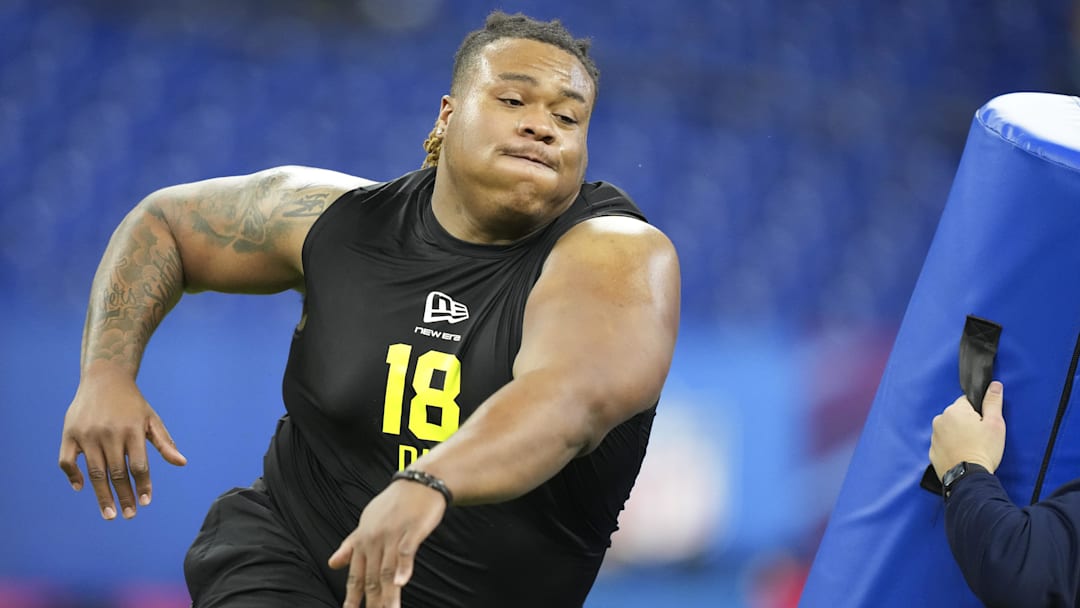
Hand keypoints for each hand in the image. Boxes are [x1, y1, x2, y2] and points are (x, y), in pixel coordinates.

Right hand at [58, 370, 186, 519]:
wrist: (105, 378)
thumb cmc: (132, 403)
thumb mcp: (151, 419)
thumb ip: (164, 442)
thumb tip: (182, 463)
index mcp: (132, 430)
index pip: (139, 466)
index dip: (143, 486)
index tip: (146, 503)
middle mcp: (109, 433)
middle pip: (117, 473)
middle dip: (124, 497)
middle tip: (129, 515)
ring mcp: (87, 434)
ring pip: (94, 472)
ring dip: (102, 495)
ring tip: (110, 514)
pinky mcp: (69, 434)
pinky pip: (67, 462)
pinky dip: (72, 476)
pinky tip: (81, 488)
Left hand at [328, 479, 446, 607]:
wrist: (420, 481)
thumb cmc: (395, 504)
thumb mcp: (367, 522)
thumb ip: (351, 545)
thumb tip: (332, 563)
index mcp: (363, 540)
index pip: (355, 575)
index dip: (352, 597)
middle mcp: (375, 539)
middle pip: (371, 577)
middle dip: (371, 602)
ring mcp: (393, 534)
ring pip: (387, 569)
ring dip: (387, 595)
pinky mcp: (412, 529)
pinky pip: (406, 551)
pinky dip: (404, 568)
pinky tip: (401, 583)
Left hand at [930, 381, 1005, 479]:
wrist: (969, 477)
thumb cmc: (983, 450)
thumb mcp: (995, 424)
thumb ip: (993, 402)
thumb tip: (994, 385)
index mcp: (954, 411)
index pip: (967, 402)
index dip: (979, 413)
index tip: (984, 425)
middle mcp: (939, 421)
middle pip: (957, 416)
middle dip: (968, 424)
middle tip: (980, 438)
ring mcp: (934, 437)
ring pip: (950, 430)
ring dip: (958, 436)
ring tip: (971, 448)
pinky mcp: (932, 451)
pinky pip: (944, 444)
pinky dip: (952, 448)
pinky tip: (962, 455)